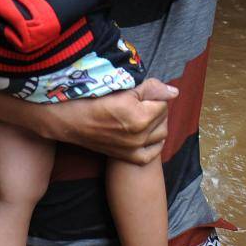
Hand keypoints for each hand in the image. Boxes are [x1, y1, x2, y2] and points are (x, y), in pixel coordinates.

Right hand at [52, 79, 175, 163]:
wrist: (71, 121)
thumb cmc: (93, 100)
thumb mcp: (123, 89)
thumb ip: (151, 89)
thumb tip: (174, 92)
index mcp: (140, 117)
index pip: (163, 102)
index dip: (153, 95)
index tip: (141, 93)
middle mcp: (140, 136)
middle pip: (163, 118)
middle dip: (156, 107)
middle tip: (142, 102)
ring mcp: (134, 149)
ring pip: (161, 134)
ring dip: (157, 123)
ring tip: (144, 115)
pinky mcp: (127, 157)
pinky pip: (151, 154)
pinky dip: (154, 144)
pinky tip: (148, 134)